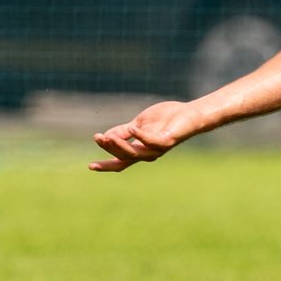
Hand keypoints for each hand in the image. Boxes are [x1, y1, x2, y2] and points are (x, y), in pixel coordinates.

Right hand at [90, 101, 205, 172]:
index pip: (120, 161)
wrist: (189, 114)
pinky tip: (132, 128)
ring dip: (120, 146)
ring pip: (135, 154)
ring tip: (108, 137)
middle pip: (124, 157)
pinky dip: (141, 136)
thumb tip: (106, 136)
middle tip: (98, 138)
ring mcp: (157, 149)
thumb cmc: (166, 118)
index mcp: (139, 149)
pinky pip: (151, 142)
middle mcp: (147, 153)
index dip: (106, 165)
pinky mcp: (167, 142)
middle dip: (109, 149)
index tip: (90, 166)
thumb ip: (124, 130)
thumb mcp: (139, 122)